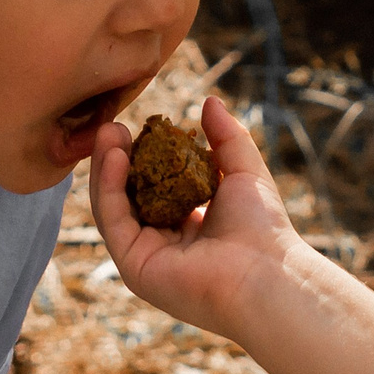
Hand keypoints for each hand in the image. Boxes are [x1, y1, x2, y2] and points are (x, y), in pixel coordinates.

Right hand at [89, 96, 309, 339]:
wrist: (267, 272)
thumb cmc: (263, 227)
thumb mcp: (243, 170)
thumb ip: (226, 137)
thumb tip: (210, 101)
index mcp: (190, 226)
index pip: (155, 187)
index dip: (144, 155)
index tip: (139, 125)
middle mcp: (165, 243)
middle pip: (128, 196)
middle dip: (118, 158)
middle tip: (114, 125)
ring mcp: (147, 256)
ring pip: (114, 207)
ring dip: (106, 167)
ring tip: (109, 132)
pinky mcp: (134, 266)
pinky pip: (113, 221)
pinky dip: (108, 187)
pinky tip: (114, 156)